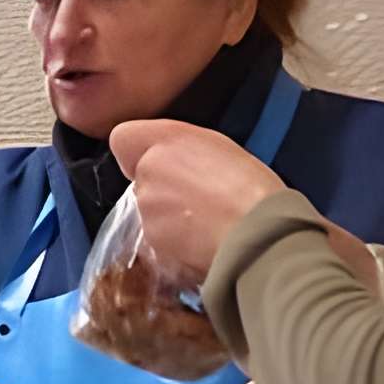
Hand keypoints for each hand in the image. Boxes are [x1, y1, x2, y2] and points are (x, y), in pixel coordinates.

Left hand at [108, 120, 284, 283]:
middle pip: (141, 180)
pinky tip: (202, 244)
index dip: (138, 152)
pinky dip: (174, 245)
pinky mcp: (150, 244)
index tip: (161, 162)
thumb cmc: (254, 192)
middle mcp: (149, 171)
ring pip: (149, 213)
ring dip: (169, 219)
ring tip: (207, 225)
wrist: (259, 238)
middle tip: (201, 200)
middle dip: (163, 190)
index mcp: (168, 139)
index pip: (123, 138)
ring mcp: (147, 210)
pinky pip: (157, 243)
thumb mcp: (223, 151)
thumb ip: (187, 152)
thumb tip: (176, 165)